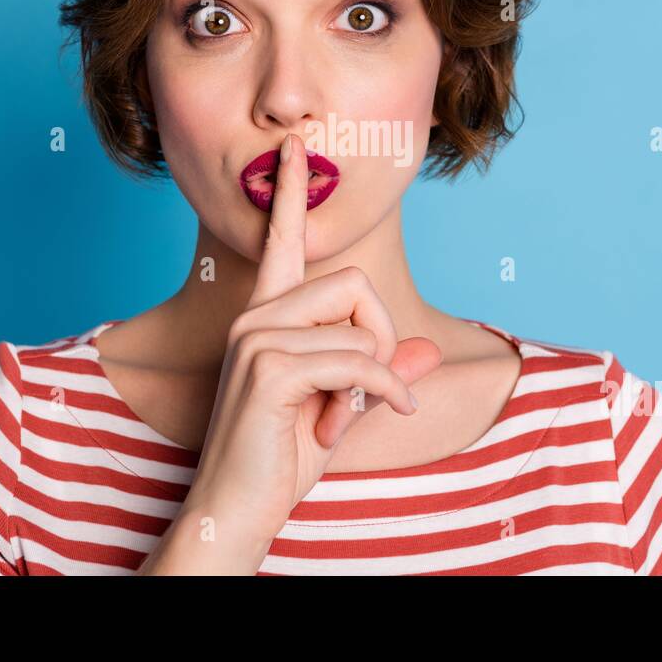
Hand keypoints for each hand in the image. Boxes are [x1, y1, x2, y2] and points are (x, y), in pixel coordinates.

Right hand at [145, 132, 440, 573]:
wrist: (234, 512)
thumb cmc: (279, 461)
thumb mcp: (341, 411)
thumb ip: (379, 375)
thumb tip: (426, 350)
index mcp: (266, 317)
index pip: (282, 242)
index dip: (293, 193)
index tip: (298, 149)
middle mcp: (256, 317)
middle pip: (352, 282)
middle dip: (378, 336)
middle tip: (369, 387)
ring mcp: (257, 338)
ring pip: (358, 326)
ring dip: (374, 377)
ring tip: (352, 414)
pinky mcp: (270, 367)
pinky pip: (356, 361)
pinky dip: (378, 392)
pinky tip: (366, 419)